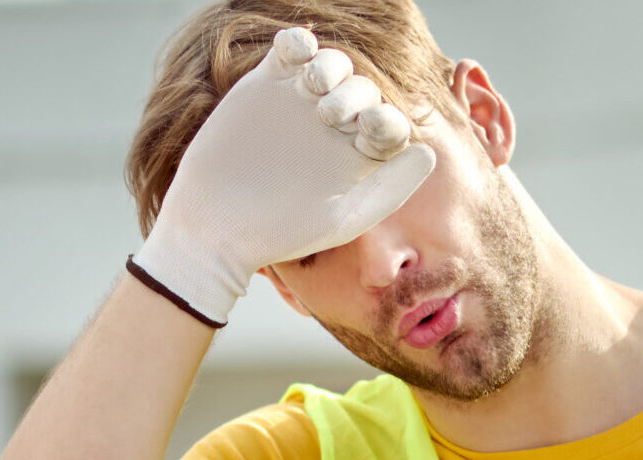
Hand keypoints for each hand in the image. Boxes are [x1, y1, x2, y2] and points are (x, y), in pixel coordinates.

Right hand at [131, 26, 436, 324]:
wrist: (215, 225)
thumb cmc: (281, 233)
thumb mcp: (343, 218)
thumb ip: (391, 188)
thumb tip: (427, 152)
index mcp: (358, 156)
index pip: (389, 123)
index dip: (387, 119)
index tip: (370, 129)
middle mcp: (334, 127)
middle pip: (363, 90)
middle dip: (356, 94)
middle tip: (331, 115)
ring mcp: (300, 103)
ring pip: (333, 65)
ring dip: (332, 67)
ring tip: (315, 87)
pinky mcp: (266, 85)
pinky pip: (291, 48)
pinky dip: (299, 43)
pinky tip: (295, 56)